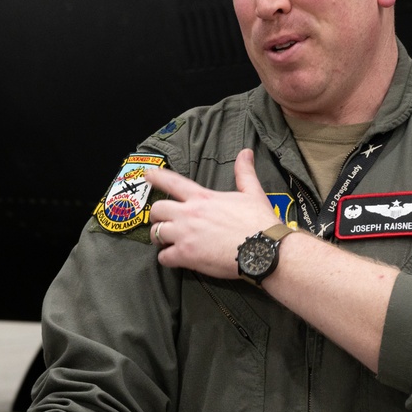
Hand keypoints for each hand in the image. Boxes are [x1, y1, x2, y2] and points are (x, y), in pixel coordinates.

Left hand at [145, 148, 281, 277]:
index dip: (157, 177)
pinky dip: (167, 258)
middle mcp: (189, 214)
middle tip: (163, 222)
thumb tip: (246, 152)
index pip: (172, 182)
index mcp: (203, 197)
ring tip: (167, 242)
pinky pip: (163, 257)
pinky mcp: (186, 255)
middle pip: (156, 210)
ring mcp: (185, 235)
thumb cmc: (259, 222)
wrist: (264, 249)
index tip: (147, 175)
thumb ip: (244, 172)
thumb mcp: (252, 192)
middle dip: (157, 216)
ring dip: (159, 238)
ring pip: (155, 234)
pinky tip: (174, 258)